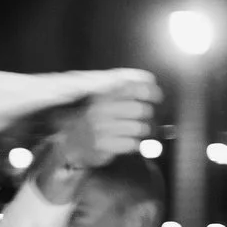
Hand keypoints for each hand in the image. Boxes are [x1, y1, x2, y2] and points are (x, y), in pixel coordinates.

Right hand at [47, 78, 161, 173]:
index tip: (157, 97)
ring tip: (138, 133)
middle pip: (141, 110)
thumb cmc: (92, 122)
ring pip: (139, 128)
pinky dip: (136, 145)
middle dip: (148, 116)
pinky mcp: (103, 146)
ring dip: (143, 132)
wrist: (69, 145)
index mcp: (102, 97)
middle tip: (146, 119)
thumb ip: (122, 90)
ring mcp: (101, 129)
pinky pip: (132, 144)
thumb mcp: (102, 101)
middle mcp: (101, 111)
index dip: (151, 92)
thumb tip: (149, 79)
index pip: (133, 88)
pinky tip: (130, 143)